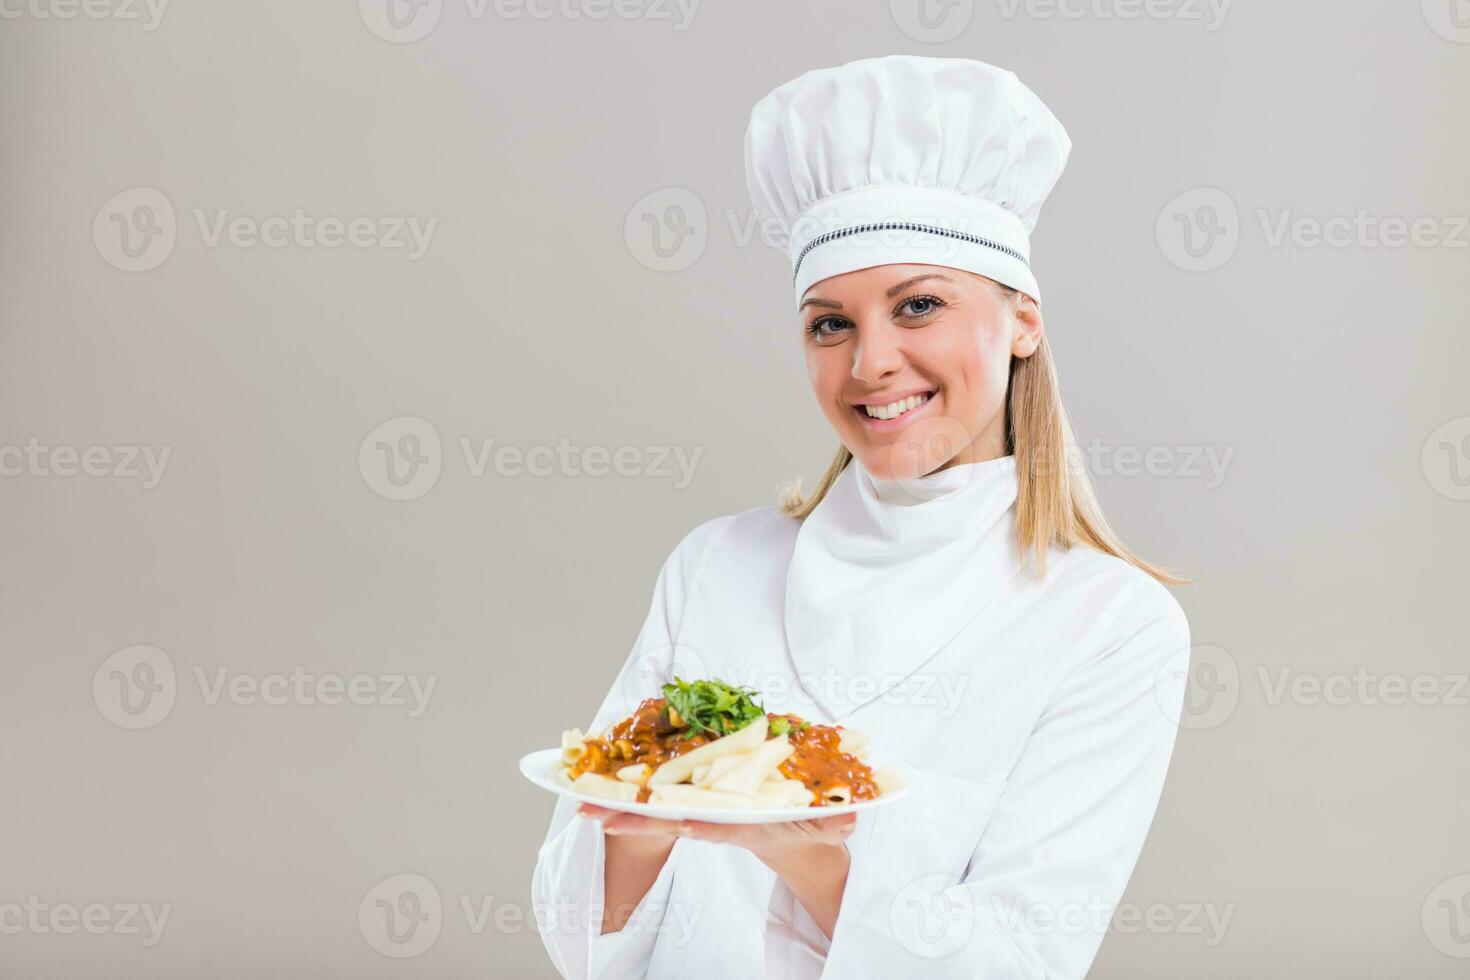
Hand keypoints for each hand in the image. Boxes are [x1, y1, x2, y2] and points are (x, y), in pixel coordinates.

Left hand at [576, 802, 855, 865]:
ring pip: (657, 809)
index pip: (711, 824)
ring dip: (621, 806)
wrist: (798, 843)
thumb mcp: (826, 830)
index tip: (660, 821)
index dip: (686, 822)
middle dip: (630, 818)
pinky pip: (663, 794)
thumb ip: (835, 824)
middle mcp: (717, 819)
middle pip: (668, 818)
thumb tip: (846, 818)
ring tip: (580, 803)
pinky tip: (605, 783)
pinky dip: (635, 789)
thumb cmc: (810, 832)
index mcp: (743, 825)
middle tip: (588, 813)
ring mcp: (706, 812)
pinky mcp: (702, 798)